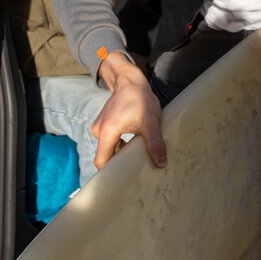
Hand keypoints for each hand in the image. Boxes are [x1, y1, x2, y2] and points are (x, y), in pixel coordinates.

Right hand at [92, 52, 166, 169]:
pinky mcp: (104, 123)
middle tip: (134, 168)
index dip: (110, 173)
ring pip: (108, 148)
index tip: (123, 178)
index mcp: (107, 131)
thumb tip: (161, 164)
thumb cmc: (139, 99)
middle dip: (118, 163)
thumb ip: (155, 144)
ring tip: (135, 155)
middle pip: (105, 156)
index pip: (101, 161)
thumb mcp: (150, 122)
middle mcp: (99, 130)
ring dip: (120, 152)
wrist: (130, 80)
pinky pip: (109, 140)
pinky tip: (131, 144)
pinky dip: (118, 144)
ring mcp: (100, 126)